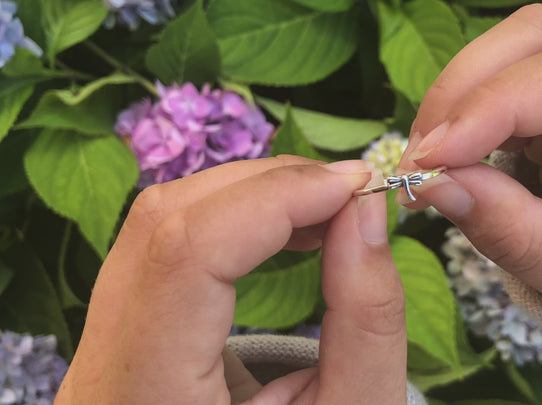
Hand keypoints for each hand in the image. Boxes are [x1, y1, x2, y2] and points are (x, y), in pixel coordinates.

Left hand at [55, 156, 406, 403]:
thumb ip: (365, 318)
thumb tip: (364, 212)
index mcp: (148, 398)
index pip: (186, 255)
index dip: (275, 200)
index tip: (354, 188)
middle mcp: (102, 365)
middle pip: (166, 220)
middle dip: (270, 186)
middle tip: (349, 192)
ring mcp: (101, 341)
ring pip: (160, 219)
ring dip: (252, 195)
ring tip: (325, 207)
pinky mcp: (121, 326)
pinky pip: (165, 243)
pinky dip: (233, 217)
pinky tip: (285, 228)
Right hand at [397, 4, 541, 314]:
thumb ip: (514, 233)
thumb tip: (434, 185)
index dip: (496, 105)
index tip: (433, 158)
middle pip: (541, 37)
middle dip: (464, 89)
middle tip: (419, 158)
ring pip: (516, 46)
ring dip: (457, 94)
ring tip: (427, 159)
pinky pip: (505, 76)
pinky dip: (465, 109)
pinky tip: (449, 152)